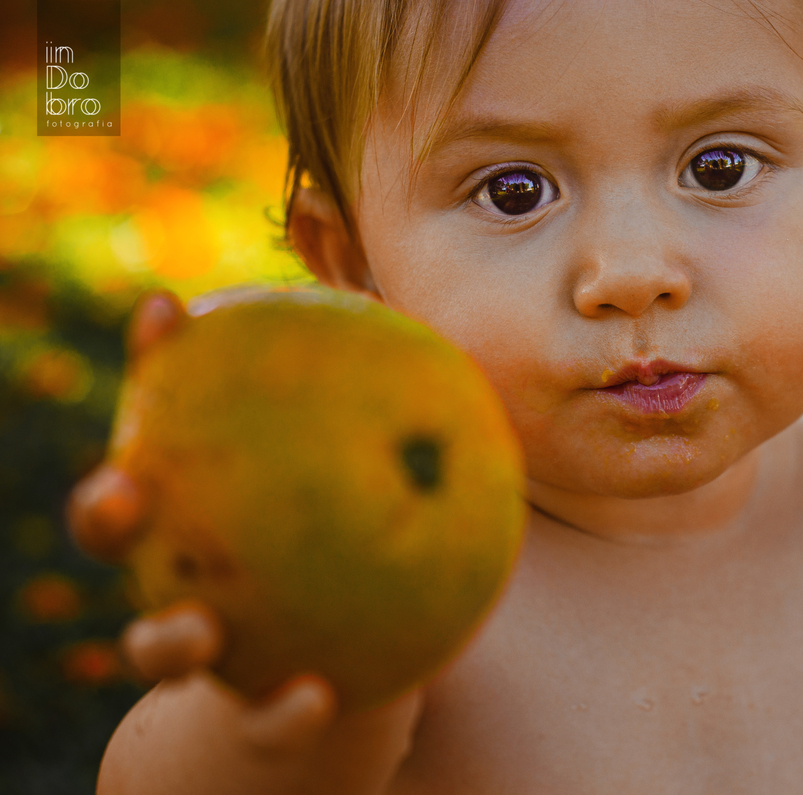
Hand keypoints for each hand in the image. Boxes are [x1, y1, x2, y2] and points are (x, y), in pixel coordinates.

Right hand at [69, 290, 424, 787]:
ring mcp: (204, 644)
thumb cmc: (353, 555)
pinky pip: (259, 719)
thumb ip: (389, 426)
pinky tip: (314, 696)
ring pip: (156, 644)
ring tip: (198, 629)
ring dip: (165, 636)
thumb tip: (432, 338)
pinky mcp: (250, 714)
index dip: (155, 363)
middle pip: (111, 533)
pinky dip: (280, 713)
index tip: (166, 311)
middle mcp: (177, 569)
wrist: (340, 673)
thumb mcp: (376, 489)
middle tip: (124, 488)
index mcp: (200, 504)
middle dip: (104, 509)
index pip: (167, 418)